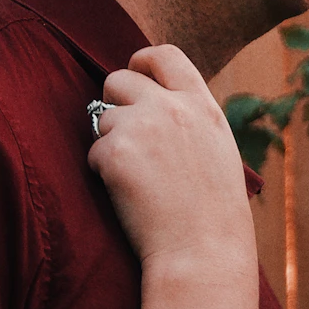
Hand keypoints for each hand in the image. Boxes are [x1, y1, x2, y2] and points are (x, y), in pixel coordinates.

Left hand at [87, 45, 256, 280]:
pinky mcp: (115, 152)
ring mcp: (142, 126)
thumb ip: (188, 119)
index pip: (164, 55)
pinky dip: (103, 172)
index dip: (141, 63)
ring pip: (102, 118)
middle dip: (112, 103)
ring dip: (109, 143)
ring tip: (137, 180)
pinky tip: (128, 196)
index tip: (134, 76)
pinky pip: (93, 151)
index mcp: (202, 106)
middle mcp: (172, 107)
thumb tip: (153, 100)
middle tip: (121, 135)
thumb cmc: (212, 213)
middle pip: (118, 79)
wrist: (202, 252)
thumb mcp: (216, 150)